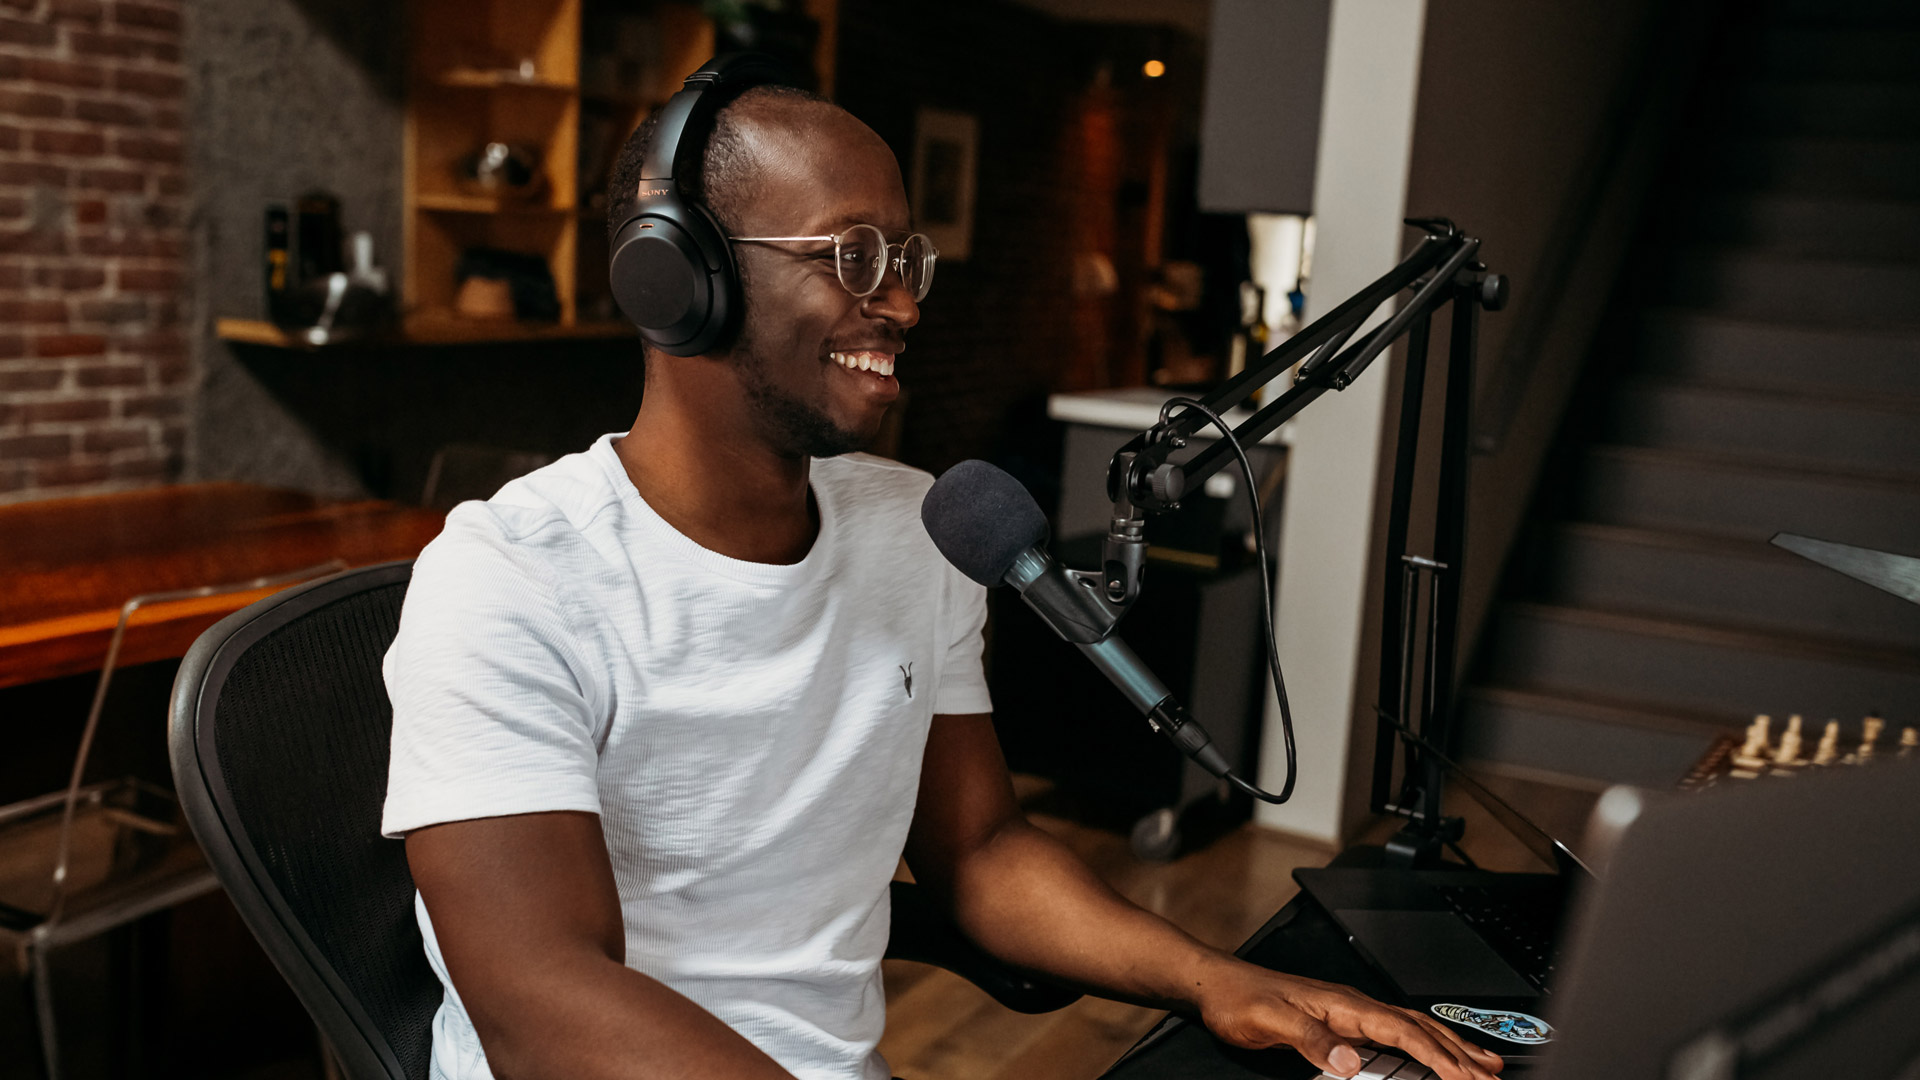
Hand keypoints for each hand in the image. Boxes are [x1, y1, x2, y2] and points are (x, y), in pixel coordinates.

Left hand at [1192, 960, 1503, 1079]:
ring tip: (1485, 1063)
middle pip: (1421, 1030)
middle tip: (1493, 1076)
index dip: (1440, 1057)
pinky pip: (1396, 1033)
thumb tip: (1350, 1063)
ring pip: (1414, 1029)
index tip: (1469, 1078)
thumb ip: (1313, 1042)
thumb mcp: (1272, 1022)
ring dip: (1451, 1046)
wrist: (1217, 984)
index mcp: (1346, 1006)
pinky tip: (1431, 1052)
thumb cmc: (1241, 1000)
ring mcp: (1351, 1012)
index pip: (1405, 1034)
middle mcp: (1354, 1006)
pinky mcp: (1342, 1021)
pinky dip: (1424, 1043)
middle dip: (1460, 1053)